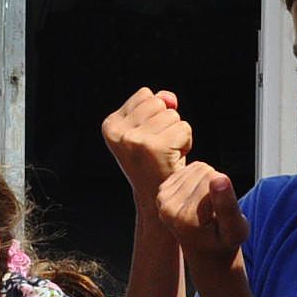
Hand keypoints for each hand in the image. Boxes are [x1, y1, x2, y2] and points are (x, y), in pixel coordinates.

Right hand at [100, 88, 192, 202]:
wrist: (156, 201)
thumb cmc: (154, 163)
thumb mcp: (147, 131)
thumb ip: (157, 105)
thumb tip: (170, 99)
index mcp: (110, 125)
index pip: (145, 95)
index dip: (154, 115)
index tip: (148, 141)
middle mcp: (118, 132)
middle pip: (158, 102)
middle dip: (166, 122)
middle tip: (159, 149)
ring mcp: (135, 141)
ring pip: (173, 115)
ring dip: (176, 133)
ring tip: (165, 154)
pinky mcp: (156, 148)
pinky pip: (184, 128)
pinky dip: (186, 142)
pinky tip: (174, 159)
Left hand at [154, 161, 248, 268]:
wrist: (205, 250)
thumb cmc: (225, 241)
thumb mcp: (237, 230)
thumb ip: (228, 206)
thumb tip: (219, 178)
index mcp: (185, 218)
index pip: (213, 179)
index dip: (226, 191)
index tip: (224, 214)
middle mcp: (168, 208)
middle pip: (203, 171)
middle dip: (216, 184)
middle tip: (216, 209)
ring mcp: (163, 199)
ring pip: (197, 168)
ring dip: (208, 181)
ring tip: (209, 205)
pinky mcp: (163, 191)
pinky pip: (189, 170)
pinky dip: (198, 180)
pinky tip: (200, 199)